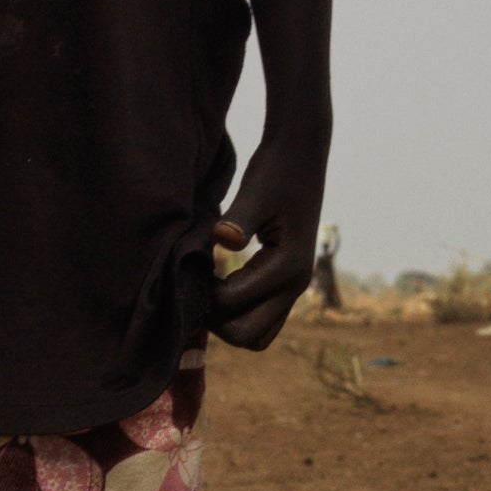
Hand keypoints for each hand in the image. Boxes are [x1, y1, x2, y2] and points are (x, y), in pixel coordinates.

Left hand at [206, 128, 331, 347]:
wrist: (302, 154)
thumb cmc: (276, 169)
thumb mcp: (256, 191)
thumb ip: (239, 219)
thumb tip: (224, 240)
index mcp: (289, 267)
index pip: (234, 306)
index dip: (203, 294)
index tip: (188, 266)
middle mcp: (297, 284)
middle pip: (248, 336)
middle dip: (216, 319)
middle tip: (196, 285)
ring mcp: (294, 285)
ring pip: (258, 334)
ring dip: (229, 320)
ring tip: (208, 285)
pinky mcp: (286, 280)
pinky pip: (262, 316)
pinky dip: (238, 310)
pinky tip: (219, 278)